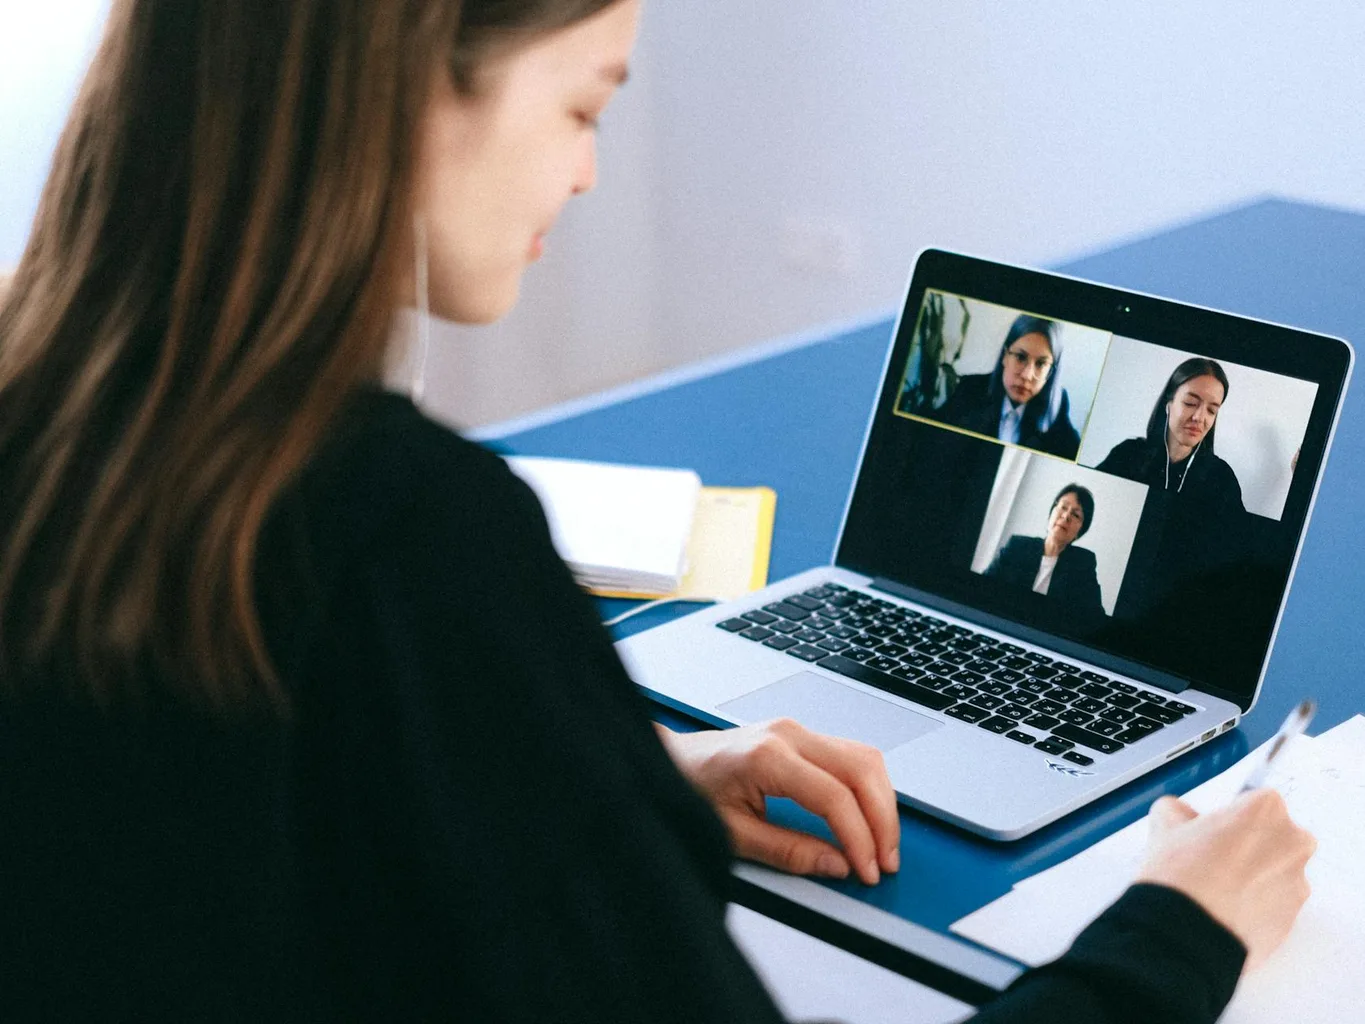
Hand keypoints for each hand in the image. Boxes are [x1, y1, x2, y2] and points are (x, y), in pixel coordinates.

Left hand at [656, 719, 898, 884]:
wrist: (670, 760)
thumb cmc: (691, 789)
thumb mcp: (733, 833)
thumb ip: (788, 851)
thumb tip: (836, 865)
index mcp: (767, 756)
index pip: (834, 796)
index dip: (859, 837)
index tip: (867, 869)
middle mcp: (788, 734)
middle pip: (861, 770)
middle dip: (882, 820)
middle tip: (885, 861)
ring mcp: (796, 729)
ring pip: (864, 758)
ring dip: (882, 802)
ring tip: (882, 844)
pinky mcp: (800, 735)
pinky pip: (851, 755)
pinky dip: (868, 787)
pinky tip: (868, 816)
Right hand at [1136, 790, 1315, 970]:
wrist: (1187, 934)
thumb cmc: (1181, 875)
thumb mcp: (1165, 824)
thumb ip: (1179, 810)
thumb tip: (1182, 816)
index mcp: (1266, 809)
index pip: (1253, 801)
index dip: (1229, 817)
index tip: (1213, 830)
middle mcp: (1292, 842)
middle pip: (1273, 835)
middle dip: (1249, 844)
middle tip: (1214, 858)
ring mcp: (1297, 882)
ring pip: (1275, 871)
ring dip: (1254, 876)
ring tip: (1217, 890)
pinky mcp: (1294, 918)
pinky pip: (1275, 904)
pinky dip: (1256, 905)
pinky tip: (1225, 909)